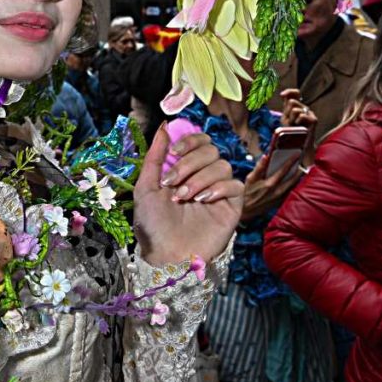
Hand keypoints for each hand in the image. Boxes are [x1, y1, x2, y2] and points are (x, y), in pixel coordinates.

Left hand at [134, 125, 241, 267]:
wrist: (166, 254)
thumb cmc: (153, 225)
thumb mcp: (145, 187)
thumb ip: (155, 157)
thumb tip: (164, 126)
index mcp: (183, 169)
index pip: (198, 141)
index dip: (189, 140)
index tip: (174, 151)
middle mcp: (202, 177)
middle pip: (211, 150)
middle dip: (189, 163)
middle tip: (173, 183)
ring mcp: (218, 191)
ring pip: (223, 165)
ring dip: (200, 178)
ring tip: (184, 197)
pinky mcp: (232, 207)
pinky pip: (236, 185)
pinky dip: (219, 188)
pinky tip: (203, 200)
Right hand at [241, 150, 301, 218]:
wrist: (247, 209)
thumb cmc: (247, 192)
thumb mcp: (250, 178)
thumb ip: (259, 167)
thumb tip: (266, 156)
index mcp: (269, 184)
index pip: (283, 170)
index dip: (291, 161)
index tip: (297, 154)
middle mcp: (278, 191)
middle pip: (294, 179)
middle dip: (300, 170)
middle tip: (305, 162)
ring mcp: (281, 197)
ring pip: (294, 186)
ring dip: (299, 177)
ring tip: (302, 170)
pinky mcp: (282, 202)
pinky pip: (291, 191)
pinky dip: (295, 185)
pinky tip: (296, 180)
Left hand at [279, 88, 317, 167]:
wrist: (299, 145)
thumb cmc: (291, 132)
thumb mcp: (285, 117)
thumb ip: (286, 106)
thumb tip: (283, 94)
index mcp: (297, 107)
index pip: (295, 93)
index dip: (289, 92)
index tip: (282, 95)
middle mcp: (305, 109)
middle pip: (292, 101)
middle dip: (287, 112)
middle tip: (289, 122)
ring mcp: (310, 114)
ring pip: (295, 109)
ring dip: (291, 119)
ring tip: (294, 126)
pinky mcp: (314, 120)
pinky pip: (302, 115)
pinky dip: (297, 121)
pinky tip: (298, 127)